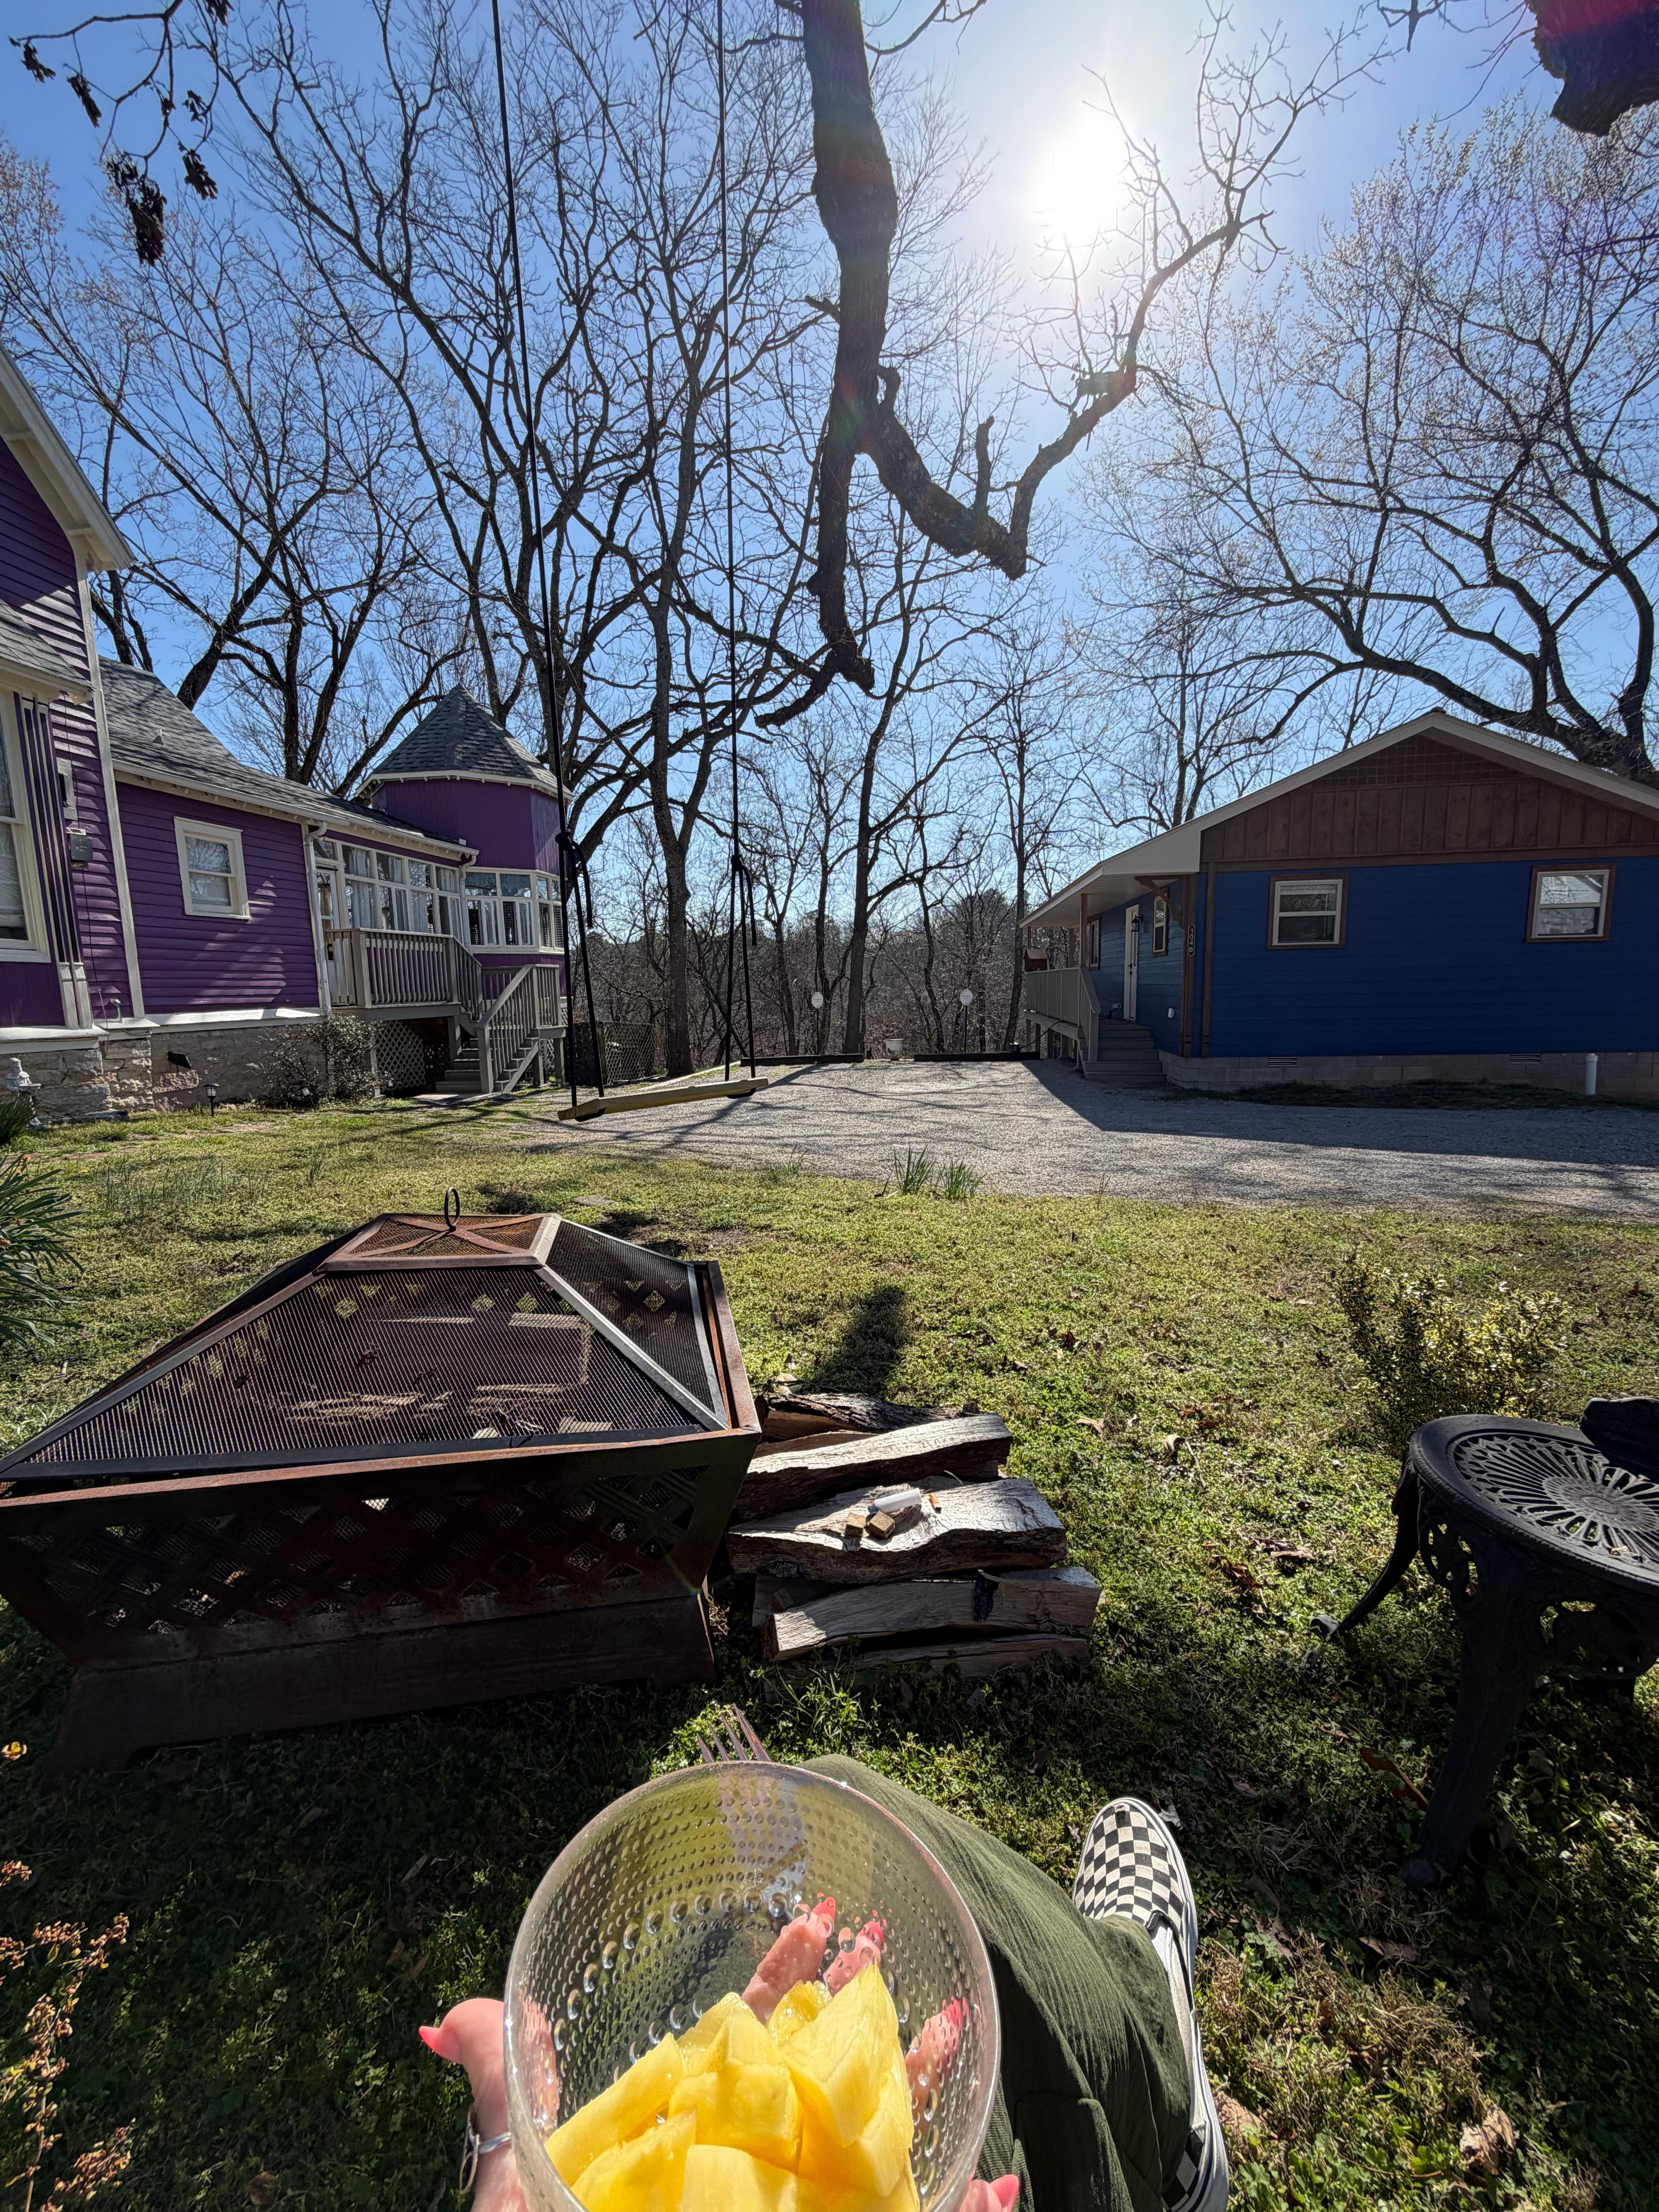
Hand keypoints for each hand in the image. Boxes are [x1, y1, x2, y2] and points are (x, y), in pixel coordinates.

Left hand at [419, 1996, 1017, 2211]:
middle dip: (862, 2011)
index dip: (781, 1976)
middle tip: (891, 1938)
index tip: (818, 1914)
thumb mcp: (520, 2185)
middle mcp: (750, 2175)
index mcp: (690, 2141)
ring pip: (876, 2152)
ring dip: (923, 2090)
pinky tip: (1000, 2185)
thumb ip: (506, 2096)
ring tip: (958, 2025)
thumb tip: (444, 2020)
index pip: (746, 2040)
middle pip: (817, 2079)